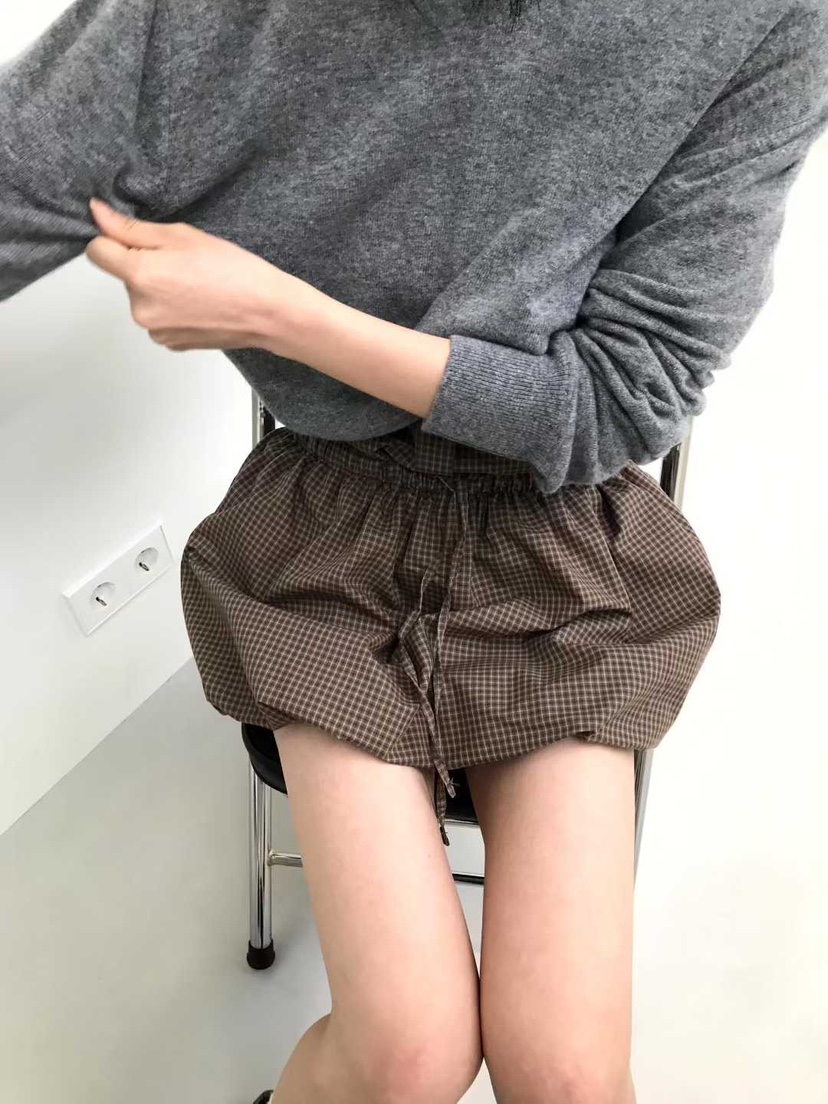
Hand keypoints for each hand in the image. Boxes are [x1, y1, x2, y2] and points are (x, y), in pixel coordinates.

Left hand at [84, 197, 320, 351]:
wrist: (267, 312)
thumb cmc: (233, 271)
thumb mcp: (182, 236)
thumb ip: (132, 228)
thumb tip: (96, 214)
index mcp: (140, 276)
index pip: (97, 252)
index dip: (115, 240)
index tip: (140, 240)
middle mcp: (140, 309)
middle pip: (125, 276)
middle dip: (146, 266)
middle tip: (185, 263)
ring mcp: (155, 331)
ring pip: (143, 298)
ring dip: (160, 289)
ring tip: (197, 285)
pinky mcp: (171, 343)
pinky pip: (159, 318)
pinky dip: (173, 309)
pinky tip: (199, 303)